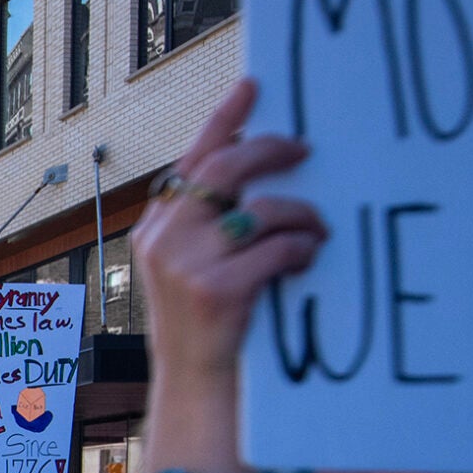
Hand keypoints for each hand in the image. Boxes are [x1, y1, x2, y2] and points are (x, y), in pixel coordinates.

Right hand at [130, 78, 325, 382]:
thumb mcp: (189, 269)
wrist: (194, 386)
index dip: (224, 121)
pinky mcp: (215, 290)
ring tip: (317, 229)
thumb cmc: (204, 325)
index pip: (192, 161)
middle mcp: (163, 240)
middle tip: (304, 149)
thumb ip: (205, 227)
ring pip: (259, 209)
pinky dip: (301, 250)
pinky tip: (305, 261)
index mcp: (155, 229)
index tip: (253, 86)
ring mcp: (185, 266)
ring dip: (300, 214)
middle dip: (271, 151)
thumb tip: (259, 179)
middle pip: (224, 170)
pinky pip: (277, 248)